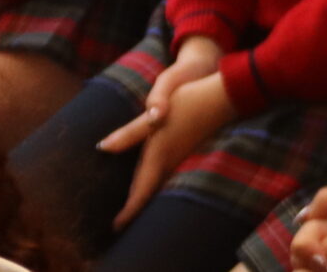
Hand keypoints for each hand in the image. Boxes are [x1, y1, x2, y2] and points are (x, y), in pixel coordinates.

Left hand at [99, 37, 229, 227]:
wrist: (224, 97)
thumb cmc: (188, 103)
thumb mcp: (154, 117)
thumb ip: (129, 134)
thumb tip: (102, 147)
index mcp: (159, 156)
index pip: (141, 192)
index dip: (128, 212)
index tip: (116, 227)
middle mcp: (170, 162)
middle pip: (149, 192)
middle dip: (135, 208)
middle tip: (120, 222)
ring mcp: (181, 157)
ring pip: (158, 184)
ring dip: (145, 196)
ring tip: (132, 204)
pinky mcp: (187, 150)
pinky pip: (166, 174)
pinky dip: (154, 183)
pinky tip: (152, 177)